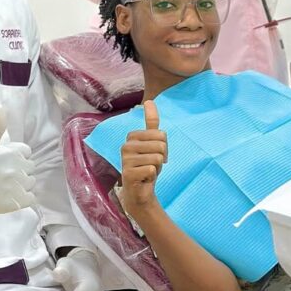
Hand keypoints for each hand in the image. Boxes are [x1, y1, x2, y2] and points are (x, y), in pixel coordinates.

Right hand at [0, 104, 35, 219]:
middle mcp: (17, 168)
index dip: (15, 156)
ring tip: (5, 185)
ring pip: (31, 181)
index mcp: (11, 152)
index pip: (26, 152)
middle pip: (30, 167)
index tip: (3, 161)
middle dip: (20, 169)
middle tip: (2, 174)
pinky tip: (10, 195)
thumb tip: (0, 105)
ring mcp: (18, 186)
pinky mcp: (17, 202)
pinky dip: (23, 197)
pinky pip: (31, 197)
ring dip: (22, 183)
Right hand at [119, 99, 166, 215]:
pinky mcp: (128, 173)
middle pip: (160, 144)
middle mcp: (126, 146)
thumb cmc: (147, 165)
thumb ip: (151, 122)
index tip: (155, 153)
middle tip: (152, 165)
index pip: (161, 134)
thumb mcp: (152, 143)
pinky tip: (144, 179)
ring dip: (157, 167)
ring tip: (148, 171)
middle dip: (162, 157)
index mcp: (132, 136)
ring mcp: (126, 159)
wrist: (140, 191)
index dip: (164, 146)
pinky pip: (152, 169)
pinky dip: (152, 175)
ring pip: (157, 157)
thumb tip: (149, 100)